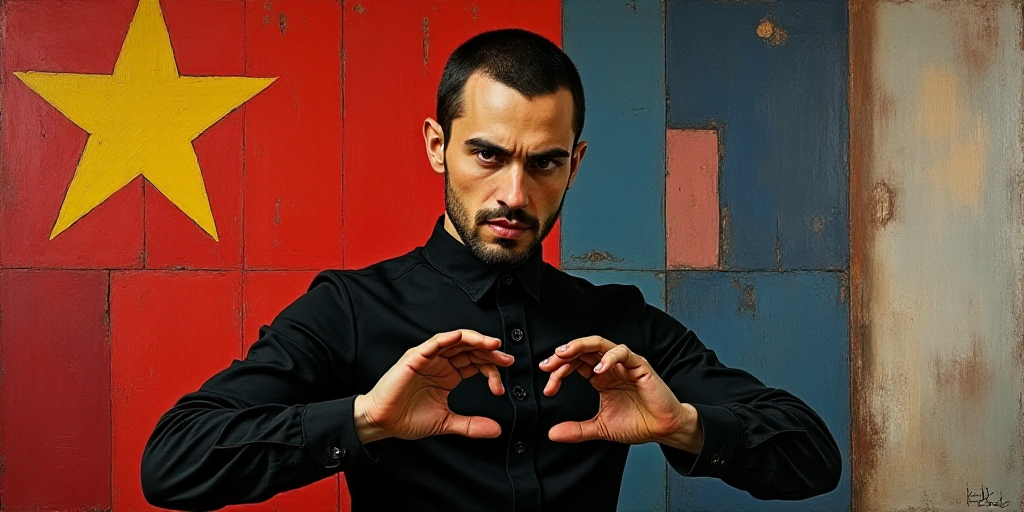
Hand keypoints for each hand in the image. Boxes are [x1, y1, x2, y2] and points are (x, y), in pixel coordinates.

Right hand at [353, 329, 513, 443]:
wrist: (383, 422)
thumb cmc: (407, 418)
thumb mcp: (445, 422)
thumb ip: (471, 425)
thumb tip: (496, 430)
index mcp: (449, 375)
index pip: (476, 364)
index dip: (492, 371)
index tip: (501, 387)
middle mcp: (441, 363)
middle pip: (471, 349)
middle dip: (490, 352)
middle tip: (506, 359)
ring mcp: (428, 358)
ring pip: (456, 341)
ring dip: (475, 340)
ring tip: (492, 344)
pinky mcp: (415, 357)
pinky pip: (433, 343)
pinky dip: (447, 339)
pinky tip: (460, 337)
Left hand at [539, 336, 703, 452]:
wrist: (663, 430)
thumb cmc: (638, 423)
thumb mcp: (600, 428)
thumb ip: (576, 430)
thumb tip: (552, 434)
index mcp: (600, 378)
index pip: (574, 365)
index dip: (558, 372)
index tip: (548, 389)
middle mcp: (610, 367)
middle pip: (582, 350)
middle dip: (562, 355)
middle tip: (548, 365)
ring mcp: (624, 364)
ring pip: (599, 344)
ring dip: (579, 346)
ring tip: (564, 354)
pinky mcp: (640, 366)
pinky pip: (623, 353)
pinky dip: (610, 357)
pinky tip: (598, 369)